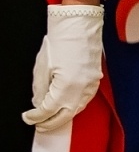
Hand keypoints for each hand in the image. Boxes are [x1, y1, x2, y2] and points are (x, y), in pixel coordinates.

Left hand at [23, 5, 104, 132]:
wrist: (79, 26)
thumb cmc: (61, 42)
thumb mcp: (42, 67)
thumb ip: (40, 90)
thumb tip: (39, 103)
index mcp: (66, 87)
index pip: (47, 111)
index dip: (35, 117)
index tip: (28, 118)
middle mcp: (81, 89)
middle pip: (65, 116)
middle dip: (49, 123)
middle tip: (38, 125)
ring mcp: (91, 85)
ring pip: (77, 110)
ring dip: (63, 116)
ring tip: (51, 119)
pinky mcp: (96, 79)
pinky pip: (85, 100)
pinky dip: (75, 107)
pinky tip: (68, 106)